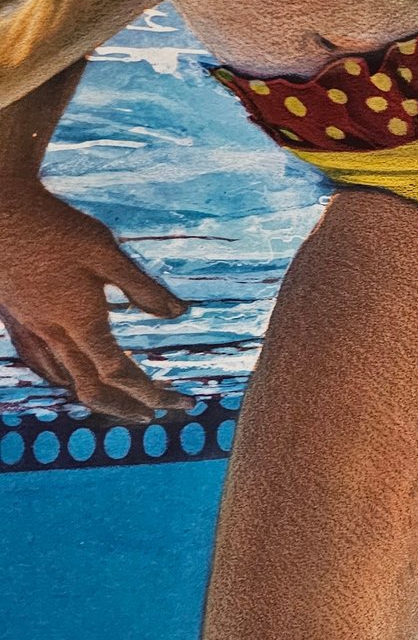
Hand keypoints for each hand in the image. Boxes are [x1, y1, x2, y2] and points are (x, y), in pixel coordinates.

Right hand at [0, 178, 190, 421]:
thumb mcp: (107, 252)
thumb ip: (142, 288)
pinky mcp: (14, 320)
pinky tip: (69, 378)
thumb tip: (179, 313)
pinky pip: (39, 365)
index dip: (151, 392)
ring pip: (63, 381)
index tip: (176, 401)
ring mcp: (29, 329)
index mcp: (79, 321)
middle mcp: (51, 334)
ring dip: (96, 397)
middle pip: (91, 389)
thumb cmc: (55, 226)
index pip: (119, 372)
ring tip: (122, 403)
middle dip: (128, 407)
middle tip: (157, 413)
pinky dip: (62, 381)